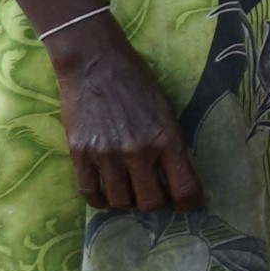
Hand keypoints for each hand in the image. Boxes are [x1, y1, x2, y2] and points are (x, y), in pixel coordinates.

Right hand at [45, 17, 200, 210]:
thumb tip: (176, 176)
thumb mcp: (166, 111)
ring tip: (128, 190)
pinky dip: (99, 200)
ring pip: (120, 201)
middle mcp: (138, 151)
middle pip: (150, 202)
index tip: (189, 206)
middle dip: (154, 202)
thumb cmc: (138, 84)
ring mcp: (107, 154)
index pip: (185, 187)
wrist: (96, 64)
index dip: (190, 203)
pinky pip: (90, 193)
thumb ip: (170, 143)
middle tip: (153, 194)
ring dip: (126, 201)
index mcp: (167, 138)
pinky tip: (106, 195)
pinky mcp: (80, 154)